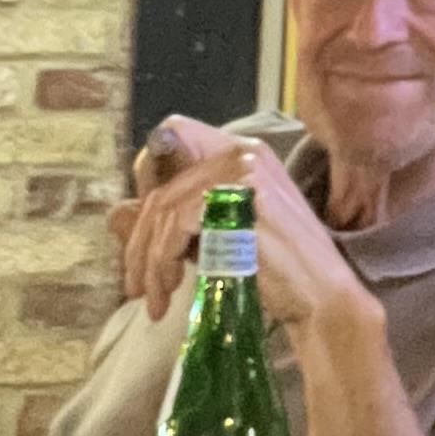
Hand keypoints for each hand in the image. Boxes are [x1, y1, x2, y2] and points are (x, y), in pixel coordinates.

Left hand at [111, 117, 372, 344]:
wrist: (318, 297)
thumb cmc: (271, 272)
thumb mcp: (212, 239)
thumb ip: (171, 225)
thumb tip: (116, 213)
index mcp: (241, 152)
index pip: (173, 134)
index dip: (148, 175)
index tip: (144, 231)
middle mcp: (243, 150)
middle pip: (161, 186)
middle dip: (139, 243)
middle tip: (136, 289)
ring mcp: (245, 169)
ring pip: (164, 209)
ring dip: (149, 262)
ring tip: (153, 301)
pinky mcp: (243, 195)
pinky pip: (179, 223)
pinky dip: (164, 261)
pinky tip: (170, 290)